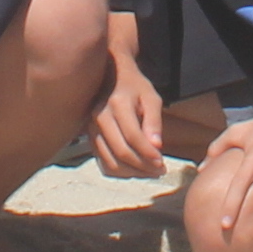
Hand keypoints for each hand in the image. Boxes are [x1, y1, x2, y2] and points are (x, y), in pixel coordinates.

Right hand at [89, 63, 169, 180]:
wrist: (111, 78)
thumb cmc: (135, 88)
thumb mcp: (151, 98)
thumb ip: (154, 122)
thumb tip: (156, 147)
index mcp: (117, 104)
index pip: (133, 136)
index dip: (149, 154)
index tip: (163, 163)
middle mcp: (99, 117)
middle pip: (121, 152)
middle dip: (143, 167)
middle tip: (161, 171)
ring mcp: (91, 130)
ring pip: (111, 163)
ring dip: (133, 173)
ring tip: (151, 172)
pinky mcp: (90, 140)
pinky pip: (104, 164)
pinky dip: (121, 173)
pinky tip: (137, 169)